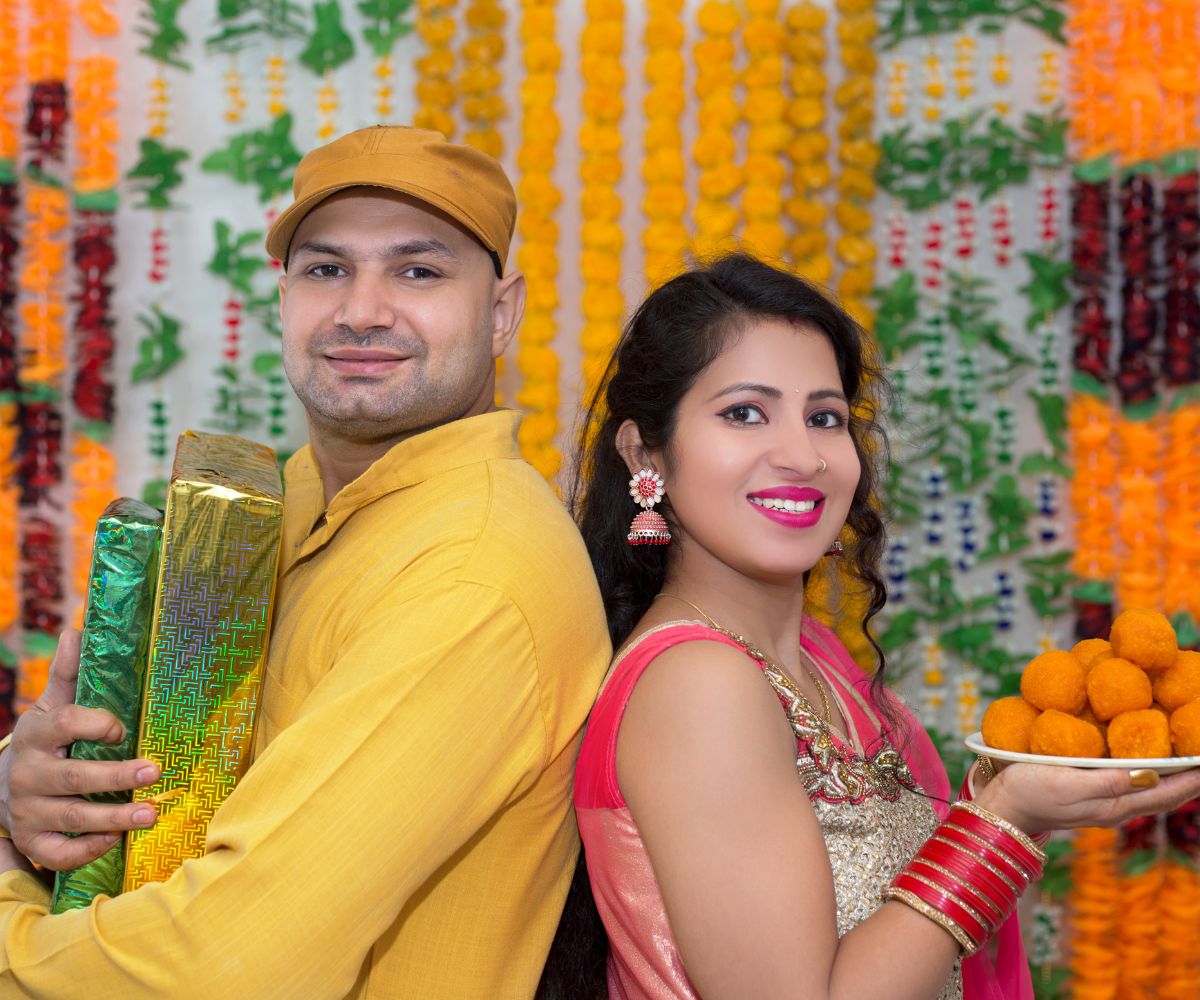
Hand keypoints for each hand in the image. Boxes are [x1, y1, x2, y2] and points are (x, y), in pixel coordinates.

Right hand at [0, 629, 160, 870]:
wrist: (1, 789)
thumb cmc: (45, 741)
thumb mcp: (52, 707)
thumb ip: (68, 674)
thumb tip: (78, 630)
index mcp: (38, 734)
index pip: (64, 725)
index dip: (93, 724)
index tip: (122, 728)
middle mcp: (30, 774)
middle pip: (75, 776)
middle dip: (116, 776)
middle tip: (155, 771)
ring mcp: (29, 810)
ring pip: (73, 816)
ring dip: (115, 817)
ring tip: (152, 814)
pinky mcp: (33, 841)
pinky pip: (58, 853)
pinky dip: (86, 850)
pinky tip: (114, 841)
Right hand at [976, 761, 1199, 835]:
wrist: (1001, 808)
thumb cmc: (1030, 791)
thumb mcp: (1068, 783)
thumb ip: (1109, 781)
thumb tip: (1153, 776)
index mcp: (1115, 806)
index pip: (1167, 793)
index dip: (1192, 778)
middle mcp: (1115, 807)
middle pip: (1165, 795)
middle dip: (1190, 779)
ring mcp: (1103, 803)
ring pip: (1151, 791)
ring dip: (1173, 776)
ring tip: (1186, 757)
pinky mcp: (1088, 793)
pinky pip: (1132, 785)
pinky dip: (1150, 773)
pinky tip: (1146, 760)